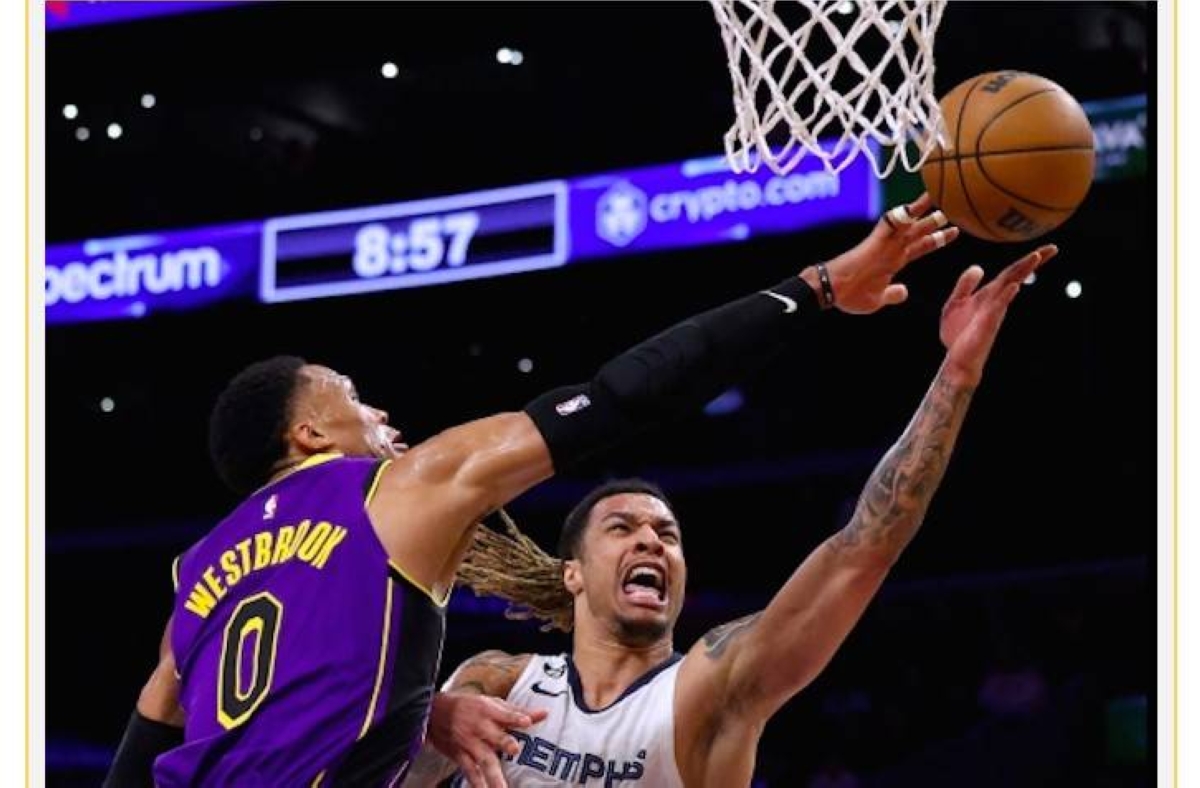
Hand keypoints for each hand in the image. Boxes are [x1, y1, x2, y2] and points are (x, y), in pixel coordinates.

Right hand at [427, 691, 548, 787]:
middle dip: (505, 743)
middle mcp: (479, 728)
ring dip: (494, 775)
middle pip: (494, 736)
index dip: (516, 717)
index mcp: (488, 711)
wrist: (434, 713)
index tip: (527, 722)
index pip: (505, 713)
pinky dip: (477, 784)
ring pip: (484, 760)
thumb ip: (518, 711)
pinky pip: (470, 773)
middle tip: (515, 750)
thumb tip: (544, 713)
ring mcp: (469, 744)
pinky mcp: (460, 757)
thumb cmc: (470, 707)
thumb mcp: (491, 703)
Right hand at [811, 193, 960, 313]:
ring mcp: (884, 245)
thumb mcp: (878, 299)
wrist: (832, 291)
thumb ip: (892, 294)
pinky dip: (901, 216)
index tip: (954, 231)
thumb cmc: (850, 296)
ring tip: (939, 196)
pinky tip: (913, 206)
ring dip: (923, 212)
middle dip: (936, 222)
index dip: (937, 239)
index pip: (920, 247)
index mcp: (893, 262)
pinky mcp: (875, 242)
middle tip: (956, 208)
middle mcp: (891, 250)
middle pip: (918, 232)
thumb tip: (904, 291)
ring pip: (908, 224)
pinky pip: (889, 225)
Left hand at [940, 244, 1058, 384]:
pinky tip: (1014, 286)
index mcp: (990, 295)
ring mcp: (994, 312)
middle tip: (1052, 248)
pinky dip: (1005, 296)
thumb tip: (979, 267)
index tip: (1047, 248)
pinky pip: (997, 308)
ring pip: (1010, 288)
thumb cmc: (959, 334)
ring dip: (1022, 272)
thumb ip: (966, 285)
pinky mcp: (987, 325)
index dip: (1027, 260)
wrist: (956, 360)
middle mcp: (996, 301)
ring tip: (1035, 257)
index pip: (1011, 273)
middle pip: (1016, 276)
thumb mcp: (956, 303)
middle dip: (1033, 262)